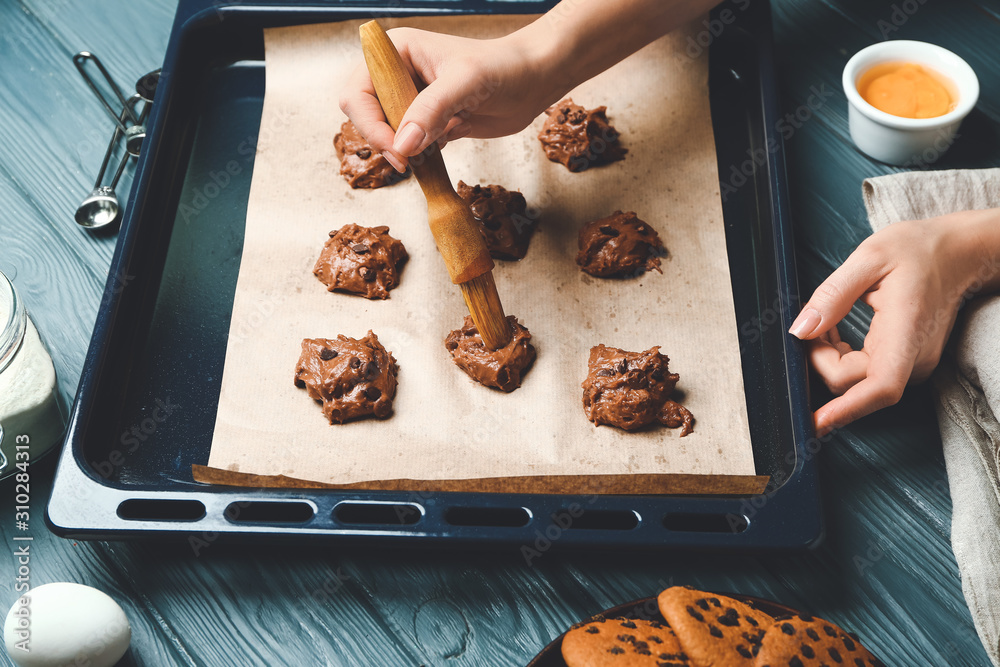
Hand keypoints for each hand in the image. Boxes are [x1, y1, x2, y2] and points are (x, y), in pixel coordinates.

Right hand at [339, 27, 555, 171]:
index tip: (396, 148)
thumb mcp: (466, 84)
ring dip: (407, 147)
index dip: (370, 124)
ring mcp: (412, 100)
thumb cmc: (505, 67)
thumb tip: (402, 145)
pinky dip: (423, 152)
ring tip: (441, 137)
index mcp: (396, 53)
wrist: (535, 81)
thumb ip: (431, 111)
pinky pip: (410, 146)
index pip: (358, 92)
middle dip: (386, 139)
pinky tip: (451, 137)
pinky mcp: (428, 122)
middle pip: (366, 116)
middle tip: (410, 158)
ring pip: (387, 134)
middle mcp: (399, 75)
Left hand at [789, 209, 999, 435]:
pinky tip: (835, 332)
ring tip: (827, 322)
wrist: (958, 253)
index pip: (880, 387)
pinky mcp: (905, 363)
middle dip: (820, 360)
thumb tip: (800, 330)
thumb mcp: (869, 258)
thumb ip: (832, 296)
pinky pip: (863, 374)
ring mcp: (912, 364)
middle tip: (813, 322)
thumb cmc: (919, 250)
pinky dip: (840, 357)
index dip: (847, 409)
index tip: (816, 421)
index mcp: (906, 333)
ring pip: (855, 381)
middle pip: (852, 383)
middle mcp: (913, 358)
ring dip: (829, 359)